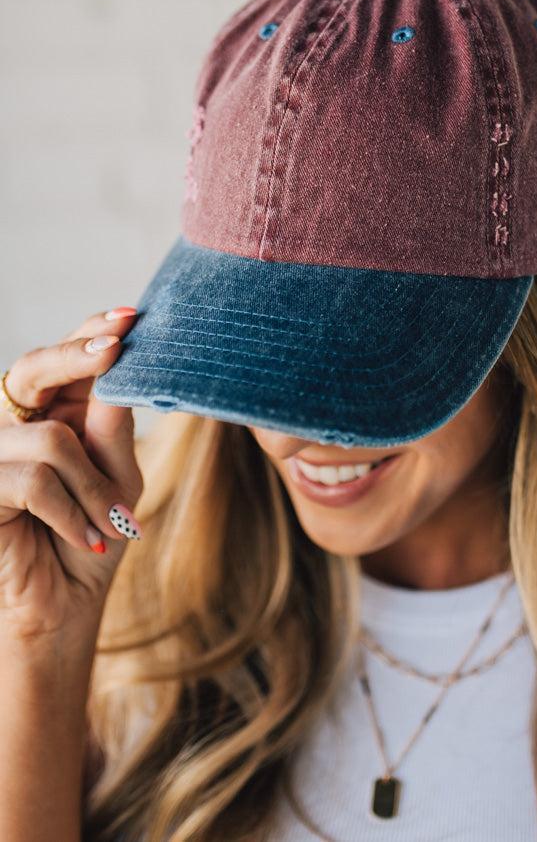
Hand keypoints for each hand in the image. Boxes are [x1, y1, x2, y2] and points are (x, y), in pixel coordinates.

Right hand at [0, 307, 143, 648]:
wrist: (64, 607)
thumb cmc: (95, 534)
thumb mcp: (119, 478)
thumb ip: (113, 428)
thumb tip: (118, 368)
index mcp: (54, 411)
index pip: (65, 358)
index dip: (91, 331)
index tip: (131, 317)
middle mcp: (16, 423)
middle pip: (34, 367)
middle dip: (79, 355)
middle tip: (117, 347)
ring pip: (51, 438)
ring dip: (95, 486)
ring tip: (117, 522)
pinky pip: (33, 480)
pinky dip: (72, 511)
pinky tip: (90, 538)